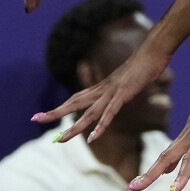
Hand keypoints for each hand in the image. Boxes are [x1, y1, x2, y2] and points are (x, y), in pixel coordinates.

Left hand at [32, 41, 170, 141]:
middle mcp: (104, 89)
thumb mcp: (129, 79)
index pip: (76, 98)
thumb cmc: (145, 64)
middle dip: (55, 112)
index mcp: (103, 87)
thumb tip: (120, 94)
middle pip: (75, 103)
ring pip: (90, 112)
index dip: (60, 107)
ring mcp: (113, 91)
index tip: (42, 114)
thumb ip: (121, 89)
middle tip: (35, 119)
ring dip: (75, 127)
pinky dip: (101, 125)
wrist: (155, 50)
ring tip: (61, 140)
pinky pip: (110, 112)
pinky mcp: (124, 93)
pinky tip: (93, 137)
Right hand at [129, 59, 189, 190]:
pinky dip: (168, 159)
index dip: (183, 174)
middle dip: (151, 174)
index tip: (174, 190)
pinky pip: (177, 145)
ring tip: (139, 183)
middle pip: (169, 156)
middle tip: (132, 189)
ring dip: (155, 168)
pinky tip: (166, 169)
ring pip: (169, 151)